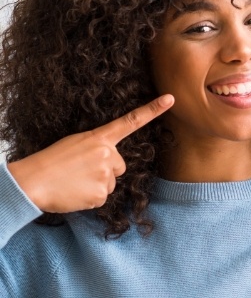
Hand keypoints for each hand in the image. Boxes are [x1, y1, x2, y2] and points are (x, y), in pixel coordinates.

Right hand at [7, 94, 173, 212]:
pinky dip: (91, 198)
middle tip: (82, 171)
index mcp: (100, 138)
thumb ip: (99, 147)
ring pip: (111, 183)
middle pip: (120, 166)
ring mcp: (106, 174)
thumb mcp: (77, 143)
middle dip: (106, 170)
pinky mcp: (101, 194)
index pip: (131, 120)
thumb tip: (112, 164)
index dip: (152, 109)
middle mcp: (108, 153)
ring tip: (76, 181)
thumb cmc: (52, 160)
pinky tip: (76, 193)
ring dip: (97, 184)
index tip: (170, 99)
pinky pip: (103, 197)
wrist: (32, 181)